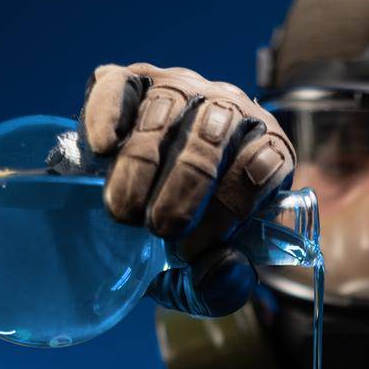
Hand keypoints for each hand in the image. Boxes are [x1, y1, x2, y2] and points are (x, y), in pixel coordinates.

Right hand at [80, 62, 294, 317]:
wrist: (135, 209)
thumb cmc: (181, 238)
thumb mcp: (202, 275)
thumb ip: (219, 287)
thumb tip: (223, 268)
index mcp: (265, 149)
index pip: (262, 164)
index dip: (229, 210)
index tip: (191, 249)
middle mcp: (229, 109)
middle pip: (213, 134)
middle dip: (185, 188)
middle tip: (158, 229)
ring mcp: (180, 88)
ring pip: (169, 107)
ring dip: (143, 163)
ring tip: (124, 210)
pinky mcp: (130, 81)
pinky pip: (121, 84)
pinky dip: (109, 114)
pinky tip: (103, 150)